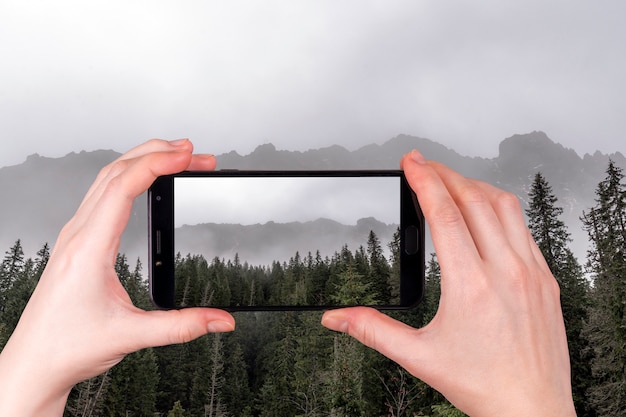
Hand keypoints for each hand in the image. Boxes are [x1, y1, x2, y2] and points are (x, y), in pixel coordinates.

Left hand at [0, 139, 234, 415]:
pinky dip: (129, 177)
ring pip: (107, 178)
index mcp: (89, 247)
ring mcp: (76, 235)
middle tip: (193, 152)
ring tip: (176, 157)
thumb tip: (221, 319)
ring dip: (142, 160)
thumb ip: (182, 326)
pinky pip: (103, 194)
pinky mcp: (79, 241)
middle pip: (116, 171)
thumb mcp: (131, 336)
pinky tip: (144, 181)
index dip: (158, 164)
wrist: (34, 362)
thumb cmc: (67, 346)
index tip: (187, 155)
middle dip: (157, 153)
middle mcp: (79, 234)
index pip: (123, 186)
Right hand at [321, 151, 575, 415]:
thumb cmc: (483, 385)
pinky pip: (525, 228)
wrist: (531, 410)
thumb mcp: (418, 357)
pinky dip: (501, 208)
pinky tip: (487, 213)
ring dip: (475, 186)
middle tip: (424, 164)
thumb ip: (372, 330)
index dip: (424, 180)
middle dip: (445, 174)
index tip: (411, 162)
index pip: (445, 214)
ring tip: (453, 181)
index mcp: (471, 286)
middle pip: (474, 199)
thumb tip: (336, 318)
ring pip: (505, 206)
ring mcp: (532, 272)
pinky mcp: (546, 279)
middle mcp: (506, 272)